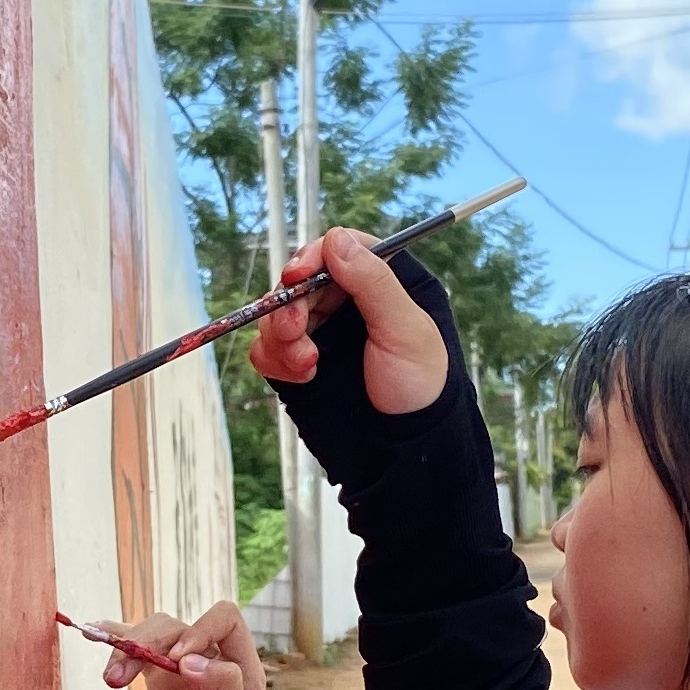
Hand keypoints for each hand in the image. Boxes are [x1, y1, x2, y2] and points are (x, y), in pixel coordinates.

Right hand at [100, 603, 266, 689]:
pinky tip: (96, 631)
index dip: (198, 630)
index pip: (224, 619)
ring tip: (110, 680)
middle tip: (121, 677)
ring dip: (126, 649)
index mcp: (242, 667)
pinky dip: (118, 642)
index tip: (176, 661)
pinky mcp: (160, 684)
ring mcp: (184, 672)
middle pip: (176, 626)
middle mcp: (214, 661)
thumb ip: (221, 688)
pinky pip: (139, 653)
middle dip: (147, 642)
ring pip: (153, 636)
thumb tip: (189, 659)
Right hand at [252, 229, 449, 414]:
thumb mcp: (405, 332)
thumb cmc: (420, 387)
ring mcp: (321, 331)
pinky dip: (275, 359)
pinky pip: (268, 348)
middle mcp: (347, 302)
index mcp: (381, 283)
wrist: (402, 450)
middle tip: (293, 330)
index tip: (298, 275)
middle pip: (300, 280)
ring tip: (306, 364)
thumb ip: (374, 284)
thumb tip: (337, 240)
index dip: (313, 256)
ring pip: (278, 313)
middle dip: (291, 303)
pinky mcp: (299, 361)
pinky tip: (303, 376)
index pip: (339, 249)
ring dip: (282, 335)